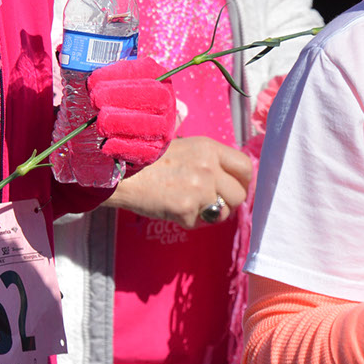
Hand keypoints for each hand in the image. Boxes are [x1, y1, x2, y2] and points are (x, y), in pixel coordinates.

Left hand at [87, 56, 177, 170]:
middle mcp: (167, 101)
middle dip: (121, 96)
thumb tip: (60, 51)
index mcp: (158, 76)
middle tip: (95, 100)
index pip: (146, 70)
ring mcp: (164, 128)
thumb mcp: (111, 80)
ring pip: (151, 125)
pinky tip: (105, 144)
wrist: (132, 132)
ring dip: (120, 122)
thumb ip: (90, 66)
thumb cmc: (117, 99)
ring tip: (99, 122)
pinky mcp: (155, 151)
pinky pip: (144, 151)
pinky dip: (122, 147)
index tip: (93, 80)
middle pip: (154, 96)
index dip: (119, 73)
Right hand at [106, 135, 252, 228]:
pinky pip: (199, 224)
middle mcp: (208, 167)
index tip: (233, 187)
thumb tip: (205, 143)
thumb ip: (200, 148)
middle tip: (213, 202)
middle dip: (228, 202)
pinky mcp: (185, 209)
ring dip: (211, 214)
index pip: (245, 167)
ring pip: (222, 213)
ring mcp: (198, 190)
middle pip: (239, 195)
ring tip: (193, 206)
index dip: (242, 181)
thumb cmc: (146, 156)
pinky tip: (174, 210)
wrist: (118, 171)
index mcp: (209, 148)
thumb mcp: (177, 140)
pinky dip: (189, 221)